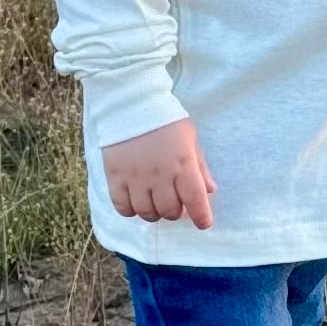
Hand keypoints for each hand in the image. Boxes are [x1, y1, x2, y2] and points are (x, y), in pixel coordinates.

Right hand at [101, 116, 217, 226]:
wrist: (131, 102)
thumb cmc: (165, 119)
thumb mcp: (190, 137)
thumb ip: (200, 166)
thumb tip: (210, 191)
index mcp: (183, 164)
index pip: (196, 200)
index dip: (202, 217)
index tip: (203, 223)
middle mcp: (161, 175)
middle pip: (170, 211)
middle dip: (175, 211)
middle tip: (174, 202)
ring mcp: (136, 177)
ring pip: (147, 212)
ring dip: (154, 212)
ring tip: (155, 201)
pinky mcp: (115, 176)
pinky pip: (123, 207)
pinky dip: (131, 210)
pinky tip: (135, 201)